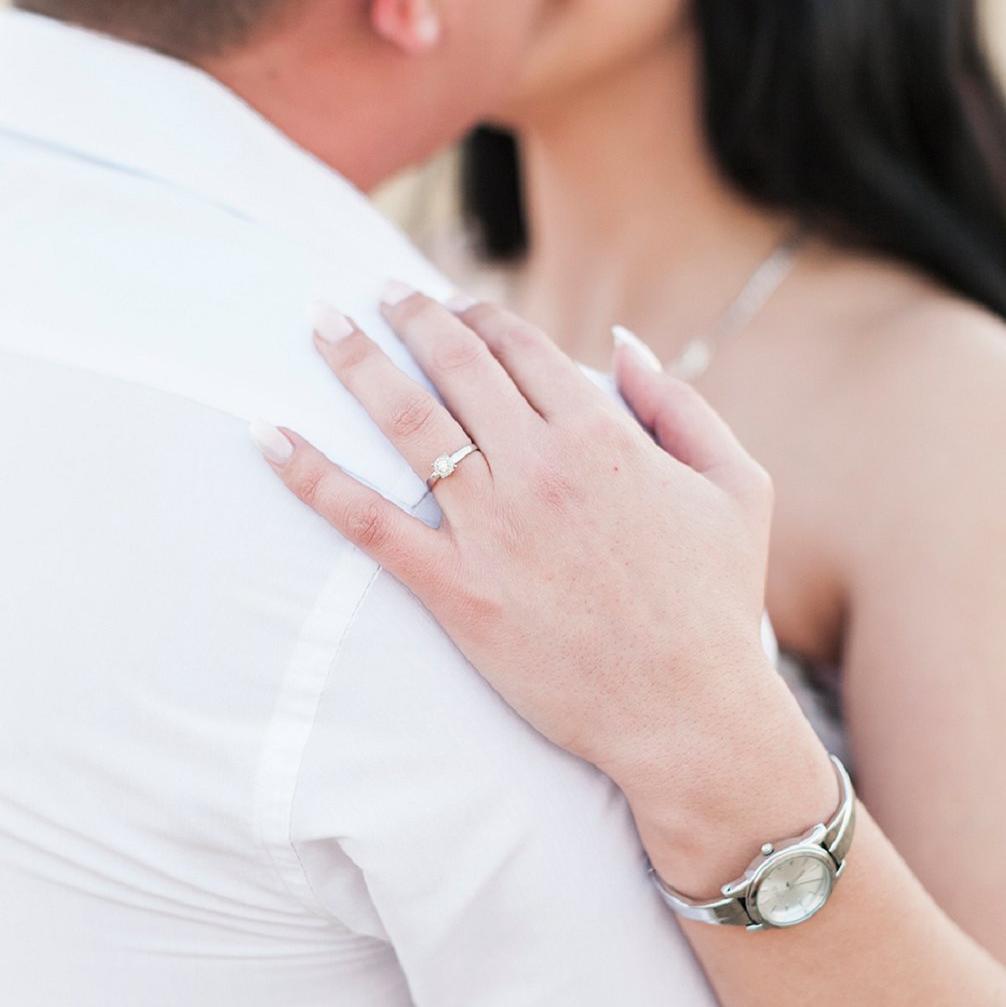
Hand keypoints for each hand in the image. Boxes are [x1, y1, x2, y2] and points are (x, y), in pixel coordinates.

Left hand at [253, 289, 832, 888]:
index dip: (479, 315)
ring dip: (355, 362)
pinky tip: (268, 435)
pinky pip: (369, 522)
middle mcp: (539, 468)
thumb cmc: (718, 603)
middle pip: (456, 366)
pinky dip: (312, 475)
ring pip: (406, 422)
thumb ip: (679, 405)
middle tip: (376, 290)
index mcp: (603, 437)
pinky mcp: (455, 591)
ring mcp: (491, 529)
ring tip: (320, 322)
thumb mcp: (737, 486)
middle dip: (409, 316)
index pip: (521, 347)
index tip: (451, 303)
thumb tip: (619, 344)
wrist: (689, 716)